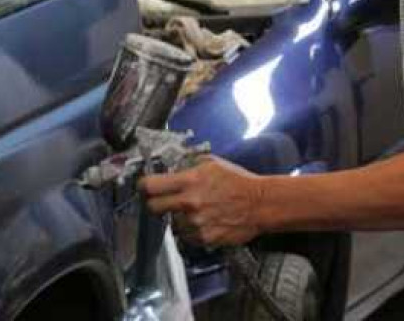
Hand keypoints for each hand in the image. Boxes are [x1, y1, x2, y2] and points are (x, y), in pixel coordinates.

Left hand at [140, 156, 263, 246]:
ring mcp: (196, 224)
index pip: (150, 186)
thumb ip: (188, 165)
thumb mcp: (211, 163)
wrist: (260, 204)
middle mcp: (189, 204)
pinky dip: (191, 230)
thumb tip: (170, 168)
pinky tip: (203, 220)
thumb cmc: (237, 181)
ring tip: (193, 211)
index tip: (144, 187)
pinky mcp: (204, 239)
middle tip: (160, 201)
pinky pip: (187, 236)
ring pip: (171, 223)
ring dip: (177, 218)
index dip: (143, 186)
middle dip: (153, 204)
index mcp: (189, 181)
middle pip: (153, 208)